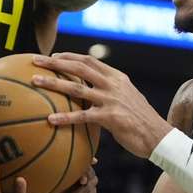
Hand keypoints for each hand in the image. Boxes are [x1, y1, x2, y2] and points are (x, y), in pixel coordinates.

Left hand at [31, 54, 171, 158]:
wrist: (158, 136)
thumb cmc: (140, 121)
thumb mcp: (128, 98)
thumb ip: (111, 91)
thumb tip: (92, 90)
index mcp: (117, 77)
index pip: (89, 60)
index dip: (69, 56)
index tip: (53, 56)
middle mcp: (113, 84)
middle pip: (79, 67)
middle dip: (55, 62)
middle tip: (35, 61)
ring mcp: (111, 100)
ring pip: (76, 88)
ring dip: (53, 83)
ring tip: (34, 81)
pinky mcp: (110, 118)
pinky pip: (82, 116)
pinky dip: (65, 117)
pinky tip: (50, 120)